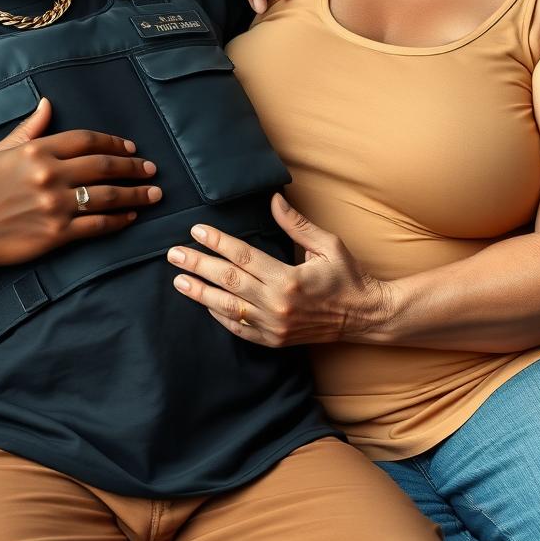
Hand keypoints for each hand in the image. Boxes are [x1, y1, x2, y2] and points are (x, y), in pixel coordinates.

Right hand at [0, 98, 160, 279]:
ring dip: (136, 194)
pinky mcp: (59, 233)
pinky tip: (132, 215)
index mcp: (37, 152)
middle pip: (103, 166)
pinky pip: (98, 224)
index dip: (113, 142)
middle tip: (151, 169)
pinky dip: (119, 219)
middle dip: (133, 167)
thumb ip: (29, 127)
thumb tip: (48, 102)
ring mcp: (55, 205)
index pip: (86, 140)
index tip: (131, 147)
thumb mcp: (2, 152)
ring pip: (107, 196)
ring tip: (154, 192)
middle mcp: (49, 176)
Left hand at [166, 194, 389, 346]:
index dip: (218, 243)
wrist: (365, 316)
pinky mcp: (273, 340)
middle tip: (174, 254)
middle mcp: (277, 305)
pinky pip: (239, 329)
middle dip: (198, 265)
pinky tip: (204, 304)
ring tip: (179, 280)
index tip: (197, 231)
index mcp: (289, 278)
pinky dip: (219, 316)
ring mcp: (273, 326)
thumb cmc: (348, 276)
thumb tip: (274, 200)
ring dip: (200, 293)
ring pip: (227, 307)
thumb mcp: (327, 244)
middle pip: (228, 281)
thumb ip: (297, 224)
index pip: (243, 257)